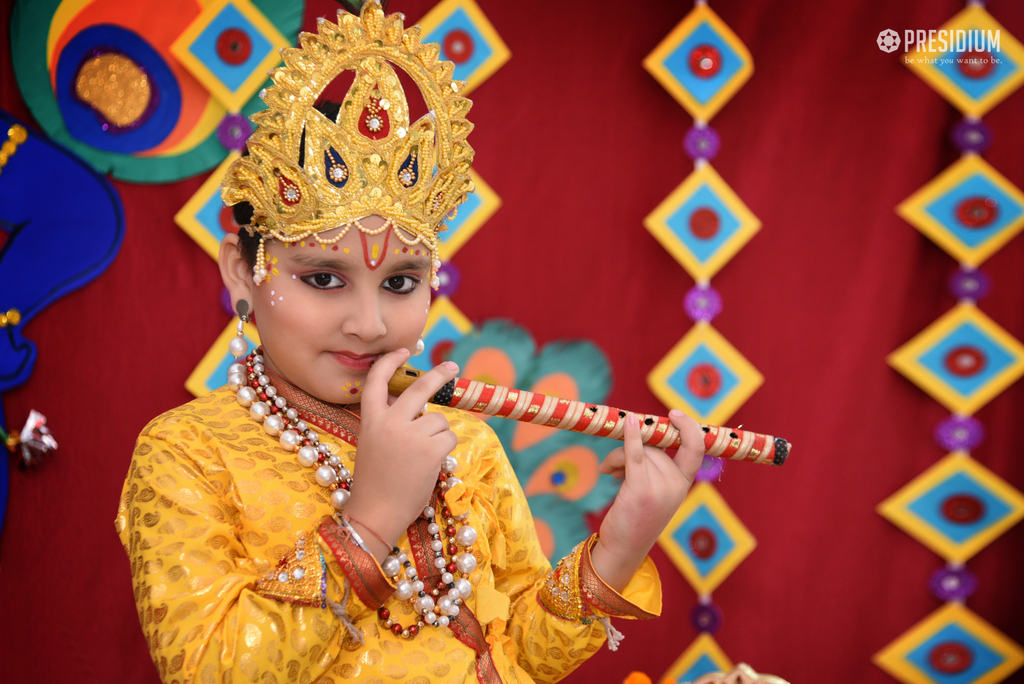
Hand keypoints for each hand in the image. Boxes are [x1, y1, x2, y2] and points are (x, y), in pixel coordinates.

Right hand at [342, 349, 458, 558]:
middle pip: (419, 389)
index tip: (402, 351)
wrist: (376, 513)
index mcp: (370, 420)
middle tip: (451, 367)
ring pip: (439, 421)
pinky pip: (448, 439)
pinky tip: (430, 465)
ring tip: (421, 458)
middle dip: (438, 375)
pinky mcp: (430, 450)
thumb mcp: (372, 444)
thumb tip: (416, 404)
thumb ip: (389, 422)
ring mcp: (411, 435)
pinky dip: (444, 450)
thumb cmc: (375, 483)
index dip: (389, 363)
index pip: (376, 382)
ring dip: (437, 436)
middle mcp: (390, 423)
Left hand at [591, 409, 703, 590]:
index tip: (674, 414)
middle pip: (654, 446)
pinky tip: (628, 423)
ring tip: (608, 471)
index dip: (689, 426)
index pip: (697, 448)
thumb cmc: (635, 517)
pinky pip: (635, 454)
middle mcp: (677, 485)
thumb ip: (653, 466)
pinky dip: (631, 436)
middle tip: (613, 465)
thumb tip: (638, 429)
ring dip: (617, 456)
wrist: (624, 549)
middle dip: (632, 447)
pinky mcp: (640, 490)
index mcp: (684, 483)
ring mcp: (660, 488)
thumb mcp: (653, 490)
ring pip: (638, 450)